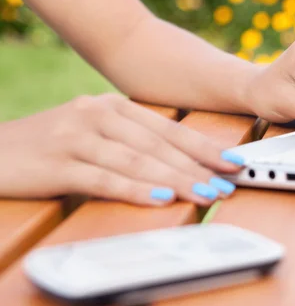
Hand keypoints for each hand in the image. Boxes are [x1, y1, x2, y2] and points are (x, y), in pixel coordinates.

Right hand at [0, 94, 243, 205]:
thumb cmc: (51, 146)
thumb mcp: (94, 133)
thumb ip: (132, 142)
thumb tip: (182, 165)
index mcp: (112, 106)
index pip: (168, 129)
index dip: (203, 147)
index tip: (233, 162)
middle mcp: (97, 114)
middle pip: (158, 144)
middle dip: (198, 166)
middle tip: (228, 184)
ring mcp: (76, 136)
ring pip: (137, 160)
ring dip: (176, 179)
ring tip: (205, 194)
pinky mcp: (57, 162)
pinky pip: (104, 178)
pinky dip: (135, 189)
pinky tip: (160, 198)